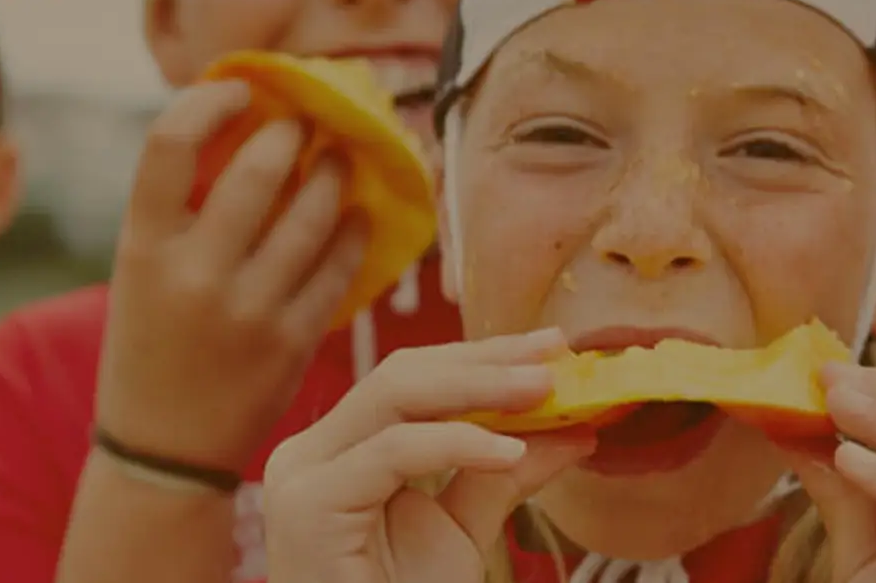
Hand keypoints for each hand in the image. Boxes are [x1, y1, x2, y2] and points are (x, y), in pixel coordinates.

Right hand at [99, 82, 368, 469]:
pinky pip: (338, 267)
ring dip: (334, 172)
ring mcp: (248, 311)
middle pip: (258, 168)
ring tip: (339, 156)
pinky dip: (352, 231)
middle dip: (293, 130)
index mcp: (141, 247)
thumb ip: (182, 210)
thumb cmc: (153, 343)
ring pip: (312, 213)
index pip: (169, 142)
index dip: (211, 100)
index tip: (240, 88)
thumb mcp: (141, 272)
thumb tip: (246, 125)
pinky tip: (356, 214)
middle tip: (307, 121)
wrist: (164, 451)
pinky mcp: (292, 343)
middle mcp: (194, 274)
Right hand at [260, 329, 594, 582]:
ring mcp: (303, 474)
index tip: (551, 347)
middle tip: (554, 355)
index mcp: (342, 449)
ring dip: (480, 386)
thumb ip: (503, 474)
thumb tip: (572, 430)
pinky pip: (393, 451)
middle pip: (403, 374)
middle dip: (486, 360)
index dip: (483, 356)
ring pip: (394, 395)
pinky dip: (457, 443)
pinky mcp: (308, 504)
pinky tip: (509, 450)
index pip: (415, 379)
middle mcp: (313, 452)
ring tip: (544, 390)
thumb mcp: (464, 528)